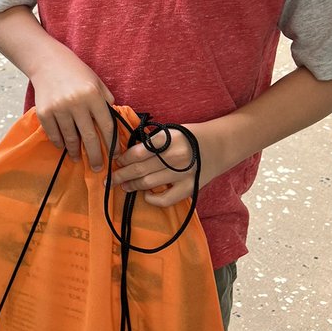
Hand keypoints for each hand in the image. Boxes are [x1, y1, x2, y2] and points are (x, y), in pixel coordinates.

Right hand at [31, 53, 115, 170]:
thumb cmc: (75, 72)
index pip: (106, 126)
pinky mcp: (44, 112)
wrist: (47, 61)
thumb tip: (113, 123)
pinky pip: (53, 134)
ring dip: (75, 152)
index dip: (112, 143)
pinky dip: (59, 143)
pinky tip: (64, 147)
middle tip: (98, 168)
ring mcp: (59, 108)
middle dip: (95, 156)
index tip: (115, 155)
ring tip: (79, 159)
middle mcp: (76, 103)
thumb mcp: (97, 82)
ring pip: (70, 138)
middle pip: (89, 137)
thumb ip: (106, 101)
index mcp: (93, 95)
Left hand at [111, 118, 227, 207]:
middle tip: (110, 179)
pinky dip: (152, 199)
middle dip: (121, 175)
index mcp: (169, 139)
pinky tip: (146, 195)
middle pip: (140, 169)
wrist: (221, 145)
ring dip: (132, 186)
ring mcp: (183, 174)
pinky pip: (166, 199)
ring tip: (123, 186)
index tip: (116, 161)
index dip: (123, 159)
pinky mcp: (190, 188)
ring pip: (148, 184)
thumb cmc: (192, 136)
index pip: (138, 152)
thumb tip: (129, 152)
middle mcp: (175, 157)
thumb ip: (153, 141)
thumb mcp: (171, 131)